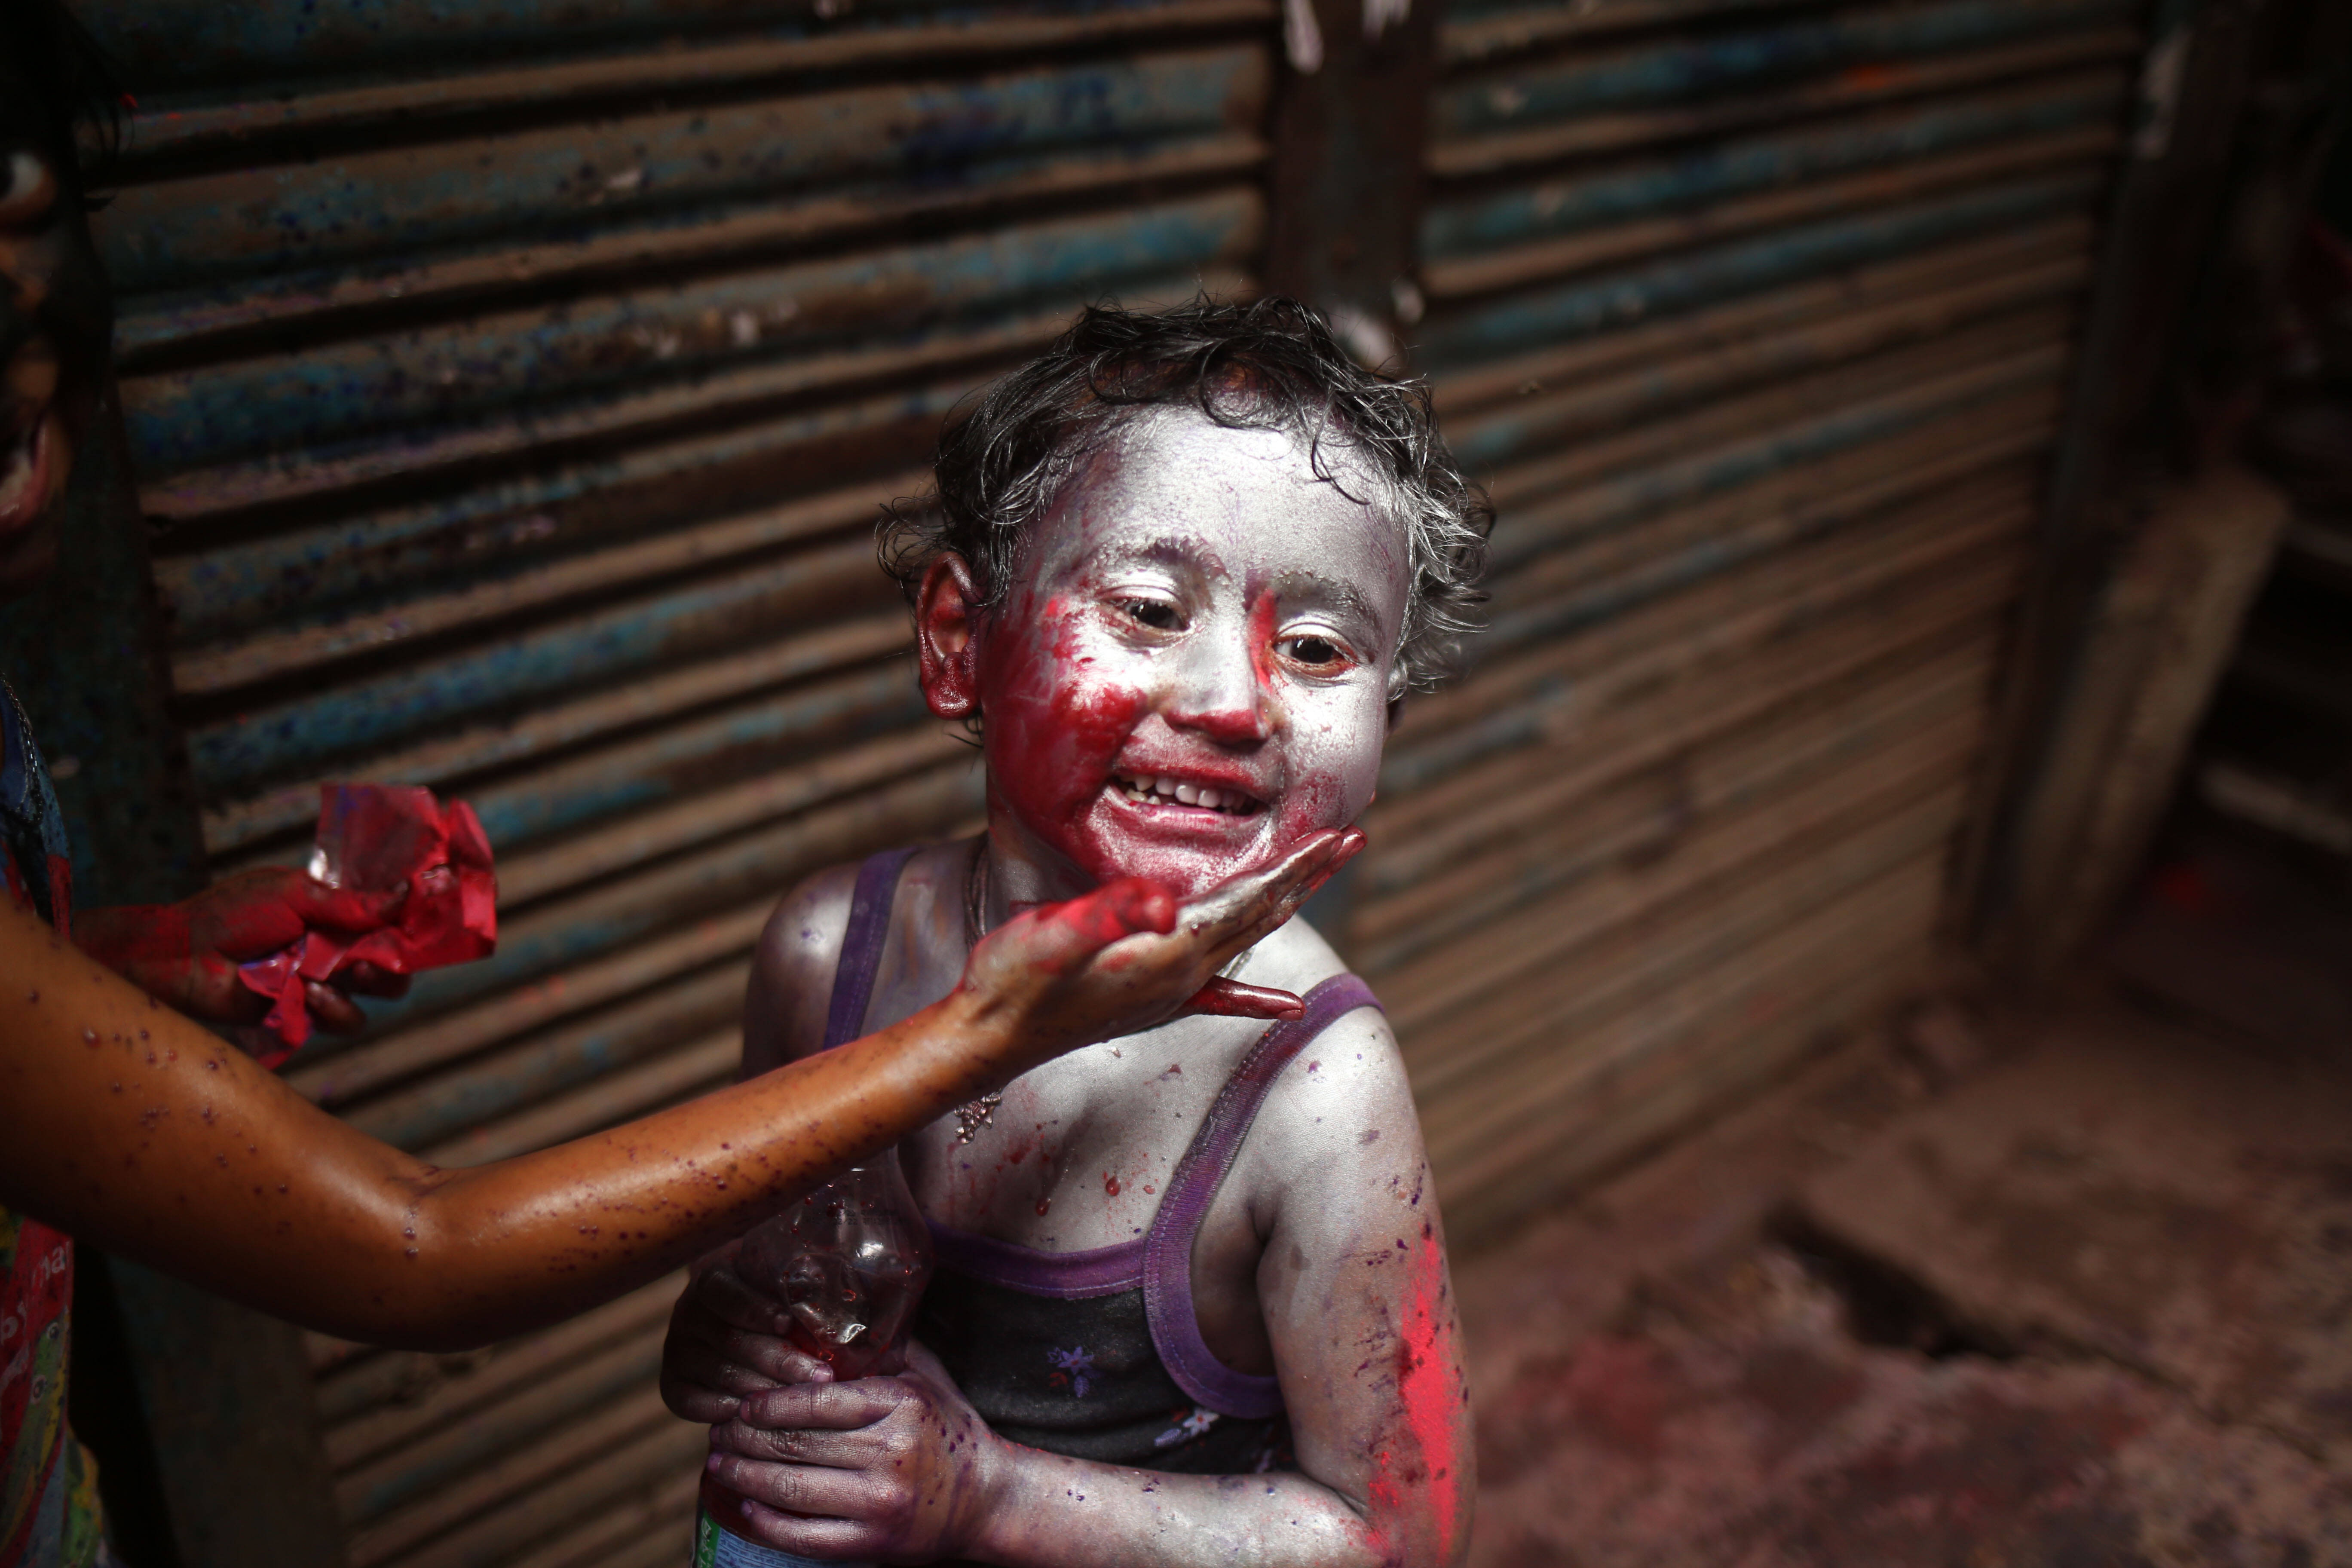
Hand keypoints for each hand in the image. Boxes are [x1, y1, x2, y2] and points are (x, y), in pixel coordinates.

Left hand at [74, 866, 411, 1033]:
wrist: (181, 955)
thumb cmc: (230, 914)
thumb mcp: (294, 893)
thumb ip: (351, 902)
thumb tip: (407, 893)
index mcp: (335, 914)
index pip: (390, 919)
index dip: (413, 922)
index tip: (428, 919)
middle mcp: (336, 949)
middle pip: (396, 961)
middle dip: (395, 961)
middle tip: (373, 958)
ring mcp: (324, 983)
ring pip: (379, 995)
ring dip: (364, 985)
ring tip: (336, 975)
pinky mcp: (308, 1015)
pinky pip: (347, 1021)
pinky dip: (333, 1008)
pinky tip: (306, 995)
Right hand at [661, 1246, 836, 1423]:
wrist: (738, 1336)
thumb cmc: (779, 1307)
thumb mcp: (787, 1289)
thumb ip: (813, 1291)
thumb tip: (874, 1292)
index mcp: (713, 1281)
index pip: (725, 1292)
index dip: (754, 1309)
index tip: (788, 1323)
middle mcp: (688, 1313)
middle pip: (729, 1338)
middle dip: (778, 1360)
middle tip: (821, 1377)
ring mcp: (676, 1350)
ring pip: (717, 1372)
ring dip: (761, 1390)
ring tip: (802, 1402)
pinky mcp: (672, 1385)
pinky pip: (691, 1402)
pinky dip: (723, 1411)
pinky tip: (757, 1417)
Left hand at [705, 1341, 998, 1563]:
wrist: (987, 1499)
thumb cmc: (950, 1429)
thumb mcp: (925, 1379)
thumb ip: (880, 1353)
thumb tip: (821, 1325)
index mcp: (900, 1404)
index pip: (817, 1401)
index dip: (769, 1404)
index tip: (741, 1404)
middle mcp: (890, 1453)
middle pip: (796, 1444)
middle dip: (744, 1439)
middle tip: (717, 1433)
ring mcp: (880, 1502)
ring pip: (791, 1488)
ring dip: (744, 1476)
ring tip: (718, 1465)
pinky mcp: (873, 1542)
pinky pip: (805, 1536)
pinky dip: (767, 1521)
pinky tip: (744, 1505)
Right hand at [960, 826, 1363, 1075]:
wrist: (988, 1040)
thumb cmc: (1013, 980)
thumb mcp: (1053, 934)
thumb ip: (1110, 913)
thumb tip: (1164, 904)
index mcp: (1170, 950)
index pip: (1251, 898)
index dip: (1298, 864)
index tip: (1342, 834)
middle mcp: (1184, 974)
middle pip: (1263, 915)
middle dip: (1308, 875)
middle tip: (1354, 838)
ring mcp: (1171, 993)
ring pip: (1246, 941)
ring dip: (1286, 906)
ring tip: (1317, 876)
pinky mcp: (1153, 1004)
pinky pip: (1222, 997)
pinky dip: (1258, 997)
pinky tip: (1288, 1007)